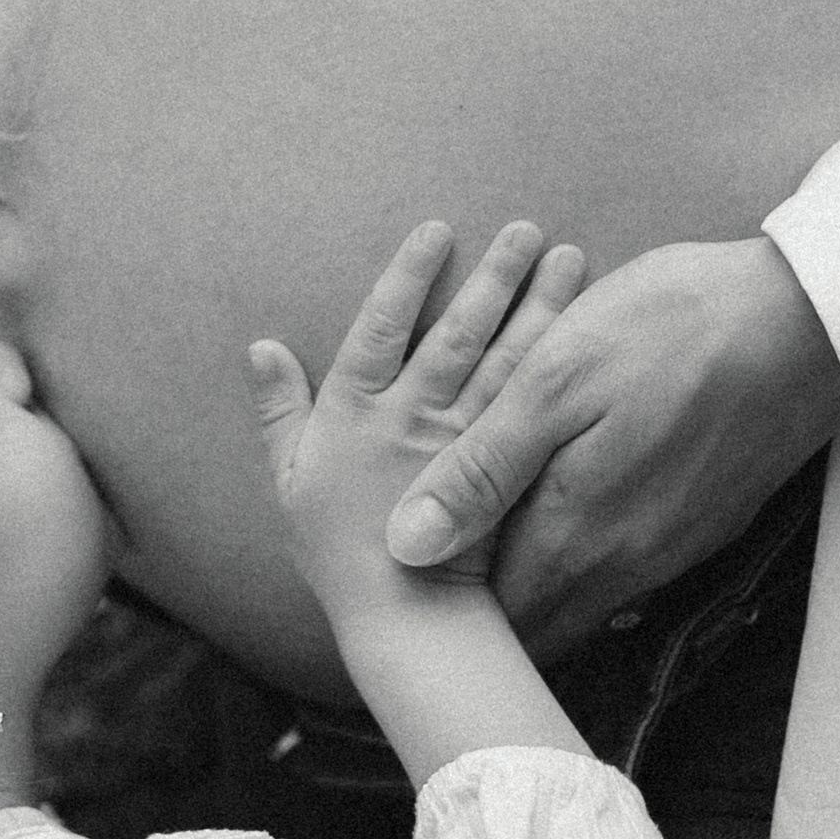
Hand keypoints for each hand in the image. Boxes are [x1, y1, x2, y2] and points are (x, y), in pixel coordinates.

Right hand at [248, 220, 587, 627]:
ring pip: (501, 361)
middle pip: (455, 333)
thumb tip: (260, 347)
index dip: (408, 276)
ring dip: (536, 307)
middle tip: (522, 227)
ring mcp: (458, 443)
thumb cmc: (334, 550)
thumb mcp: (288, 478)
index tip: (436, 231)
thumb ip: (277, 411)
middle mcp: (408, 418)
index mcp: (353, 412)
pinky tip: (579, 331)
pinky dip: (553, 363)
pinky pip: (528, 405)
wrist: (400, 611)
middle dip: (490, 277)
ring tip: (565, 258)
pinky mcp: (498, 469)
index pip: (380, 327)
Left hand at [384, 235, 839, 663]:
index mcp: (574, 534)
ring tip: (493, 549)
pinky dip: (590, 557)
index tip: (405, 593)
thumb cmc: (673, 329)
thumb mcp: (555, 382)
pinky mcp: (710, 527)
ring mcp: (674, 550)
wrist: (816, 317)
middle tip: (437, 582)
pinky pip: (631, 570)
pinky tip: (574, 515)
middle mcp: (626, 564)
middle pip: (538, 619)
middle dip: (488, 608)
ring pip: (585, 599)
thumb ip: (481, 469)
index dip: (443, 608)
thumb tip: (406, 548)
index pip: (490, 611)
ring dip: (540, 582)